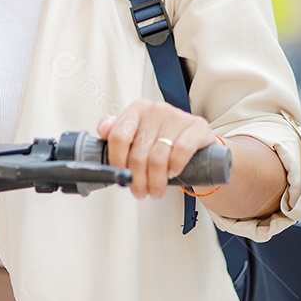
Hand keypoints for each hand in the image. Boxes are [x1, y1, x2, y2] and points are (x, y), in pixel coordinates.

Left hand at [98, 100, 212, 199]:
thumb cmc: (162, 140)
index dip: (117, 161)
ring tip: (155, 191)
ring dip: (155, 181)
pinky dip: (174, 167)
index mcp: (137, 109)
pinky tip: (172, 174)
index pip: (118, 136)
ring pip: (158, 158)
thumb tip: (103, 130)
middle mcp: (156, 110)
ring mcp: (177, 117)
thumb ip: (116, 133)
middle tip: (140, 191)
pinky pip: (181, 151)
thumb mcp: (137, 136)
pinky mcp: (196, 127)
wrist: (196, 142)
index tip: (120, 175)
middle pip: (138, 153)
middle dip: (137, 179)